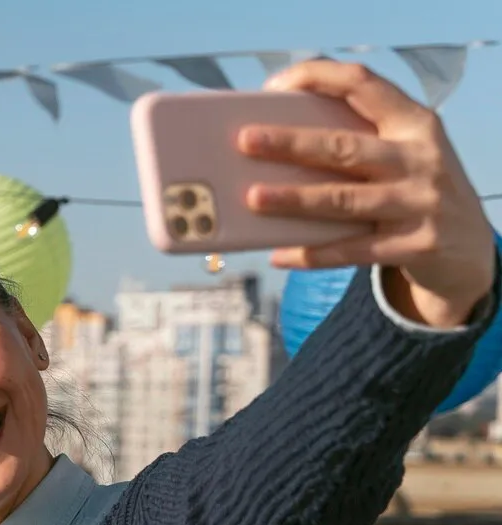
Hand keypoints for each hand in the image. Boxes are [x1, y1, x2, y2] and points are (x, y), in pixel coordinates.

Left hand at [240, 60, 495, 328]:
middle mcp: (419, 158)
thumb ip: (359, 143)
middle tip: (246, 140)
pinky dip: (312, 254)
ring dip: (295, 200)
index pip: (363, 86)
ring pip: (345, 200)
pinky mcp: (416, 245)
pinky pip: (353, 250)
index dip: (318, 79)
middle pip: (344, 147)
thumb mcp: (402, 155)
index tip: (274, 86)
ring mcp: (420, 202)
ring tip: (253, 198)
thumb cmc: (415, 190)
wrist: (469, 246)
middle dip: (292, 143)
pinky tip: (278, 255)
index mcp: (413, 123)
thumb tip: (275, 146)